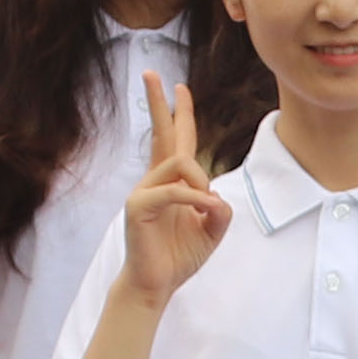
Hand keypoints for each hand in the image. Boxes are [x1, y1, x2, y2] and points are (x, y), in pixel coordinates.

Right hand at [114, 77, 230, 306]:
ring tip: (208, 207)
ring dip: (202, 182)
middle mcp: (155, 180)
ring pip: (180, 162)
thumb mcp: (211, 229)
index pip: (177, 140)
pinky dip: (195, 199)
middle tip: (152, 74)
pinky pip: (174, 190)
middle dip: (157, 102)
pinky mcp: (138, 206)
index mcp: (171, 182)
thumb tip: (217, 195)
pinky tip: (205, 210)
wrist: (156, 284)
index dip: (180, 114)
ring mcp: (143, 191)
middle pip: (161, 132)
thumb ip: (219, 209)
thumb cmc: (178, 256)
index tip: (180, 89)